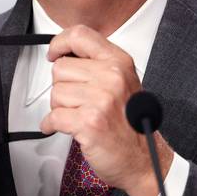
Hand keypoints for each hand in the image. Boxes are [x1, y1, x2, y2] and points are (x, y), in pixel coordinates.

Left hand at [40, 25, 173, 195]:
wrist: (145, 160)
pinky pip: (53, 116)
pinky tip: (61, 127)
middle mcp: (112, 77)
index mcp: (119, 63)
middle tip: (76, 101)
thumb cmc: (132, 126)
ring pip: (55, 93)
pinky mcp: (90, 122)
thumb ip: (98, 66)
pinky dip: (51, 125)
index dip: (60, 43)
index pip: (80, 35)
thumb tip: (65, 55)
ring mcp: (101, 99)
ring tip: (77, 116)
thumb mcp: (124, 83)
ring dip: (60, 108)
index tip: (54, 53)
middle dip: (62, 87)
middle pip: (61, 68)